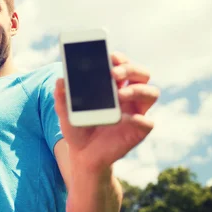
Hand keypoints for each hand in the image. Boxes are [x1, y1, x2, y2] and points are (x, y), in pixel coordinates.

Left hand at [54, 52, 159, 171]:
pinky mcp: (138, 131)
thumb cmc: (77, 127)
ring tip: (119, 94)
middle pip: (142, 74)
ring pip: (151, 93)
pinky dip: (139, 119)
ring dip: (137, 90)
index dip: (120, 58)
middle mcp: (129, 96)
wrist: (82, 155)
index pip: (123, 64)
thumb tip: (60, 80)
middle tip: (113, 73)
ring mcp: (136, 112)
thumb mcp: (65, 111)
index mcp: (113, 86)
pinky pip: (148, 122)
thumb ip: (62, 96)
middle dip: (130, 69)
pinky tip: (125, 119)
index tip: (109, 56)